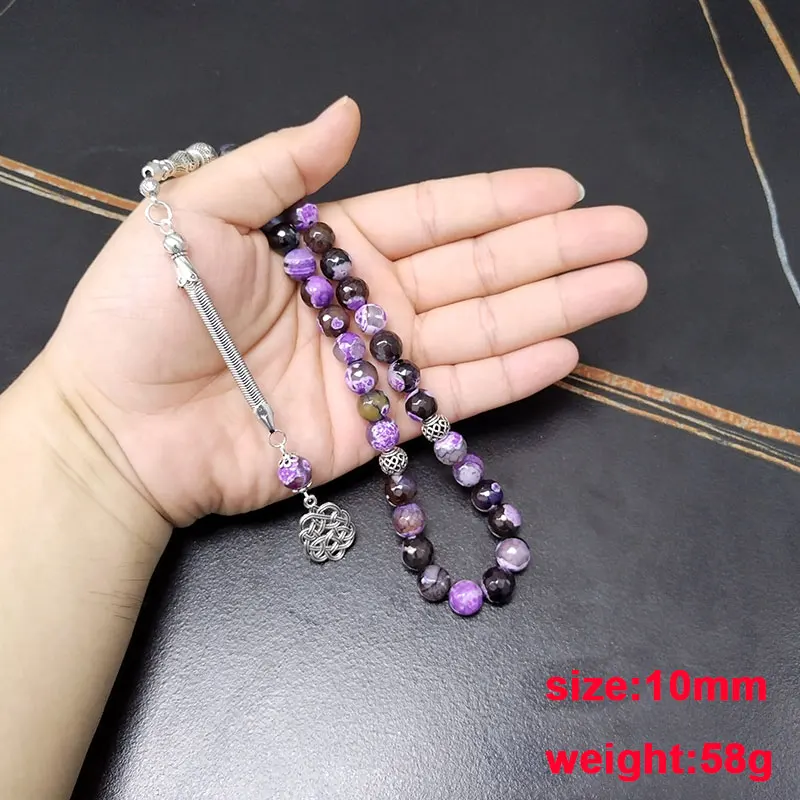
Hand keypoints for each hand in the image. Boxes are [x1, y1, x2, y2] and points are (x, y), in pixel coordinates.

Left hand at [42, 97, 646, 525]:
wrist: (120, 428)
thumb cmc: (143, 313)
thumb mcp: (197, 214)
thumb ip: (280, 166)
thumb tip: (349, 113)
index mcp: (331, 245)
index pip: (437, 215)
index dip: (503, 200)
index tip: (567, 187)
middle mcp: (366, 303)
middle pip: (479, 270)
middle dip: (556, 251)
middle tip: (628, 234)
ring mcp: (375, 367)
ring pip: (484, 329)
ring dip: (556, 306)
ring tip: (624, 285)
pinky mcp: (375, 427)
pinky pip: (457, 397)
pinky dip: (512, 374)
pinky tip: (567, 350)